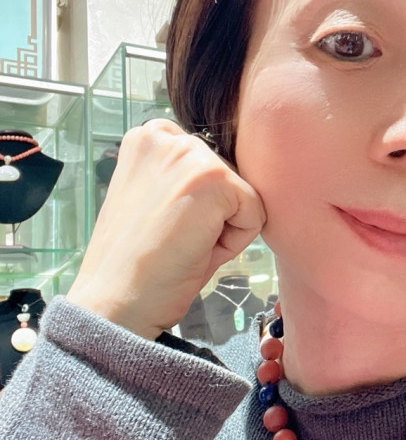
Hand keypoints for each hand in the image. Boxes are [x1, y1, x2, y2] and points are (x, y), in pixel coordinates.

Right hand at [67, 119, 265, 339]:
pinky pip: (255, 214)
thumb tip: (233, 175)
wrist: (115, 303)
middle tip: (173, 239)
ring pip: (243, 195)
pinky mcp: (215, 180)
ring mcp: (191, 155)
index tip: (163, 223)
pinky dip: (235, 242)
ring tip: (184, 243)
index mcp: (148, 138)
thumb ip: (185, 176)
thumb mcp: (156, 198)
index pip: (208, 163)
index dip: (197, 203)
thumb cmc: (137, 261)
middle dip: (213, 214)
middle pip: (228, 178)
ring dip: (223, 227)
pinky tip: (196, 249)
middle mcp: (167, 137)